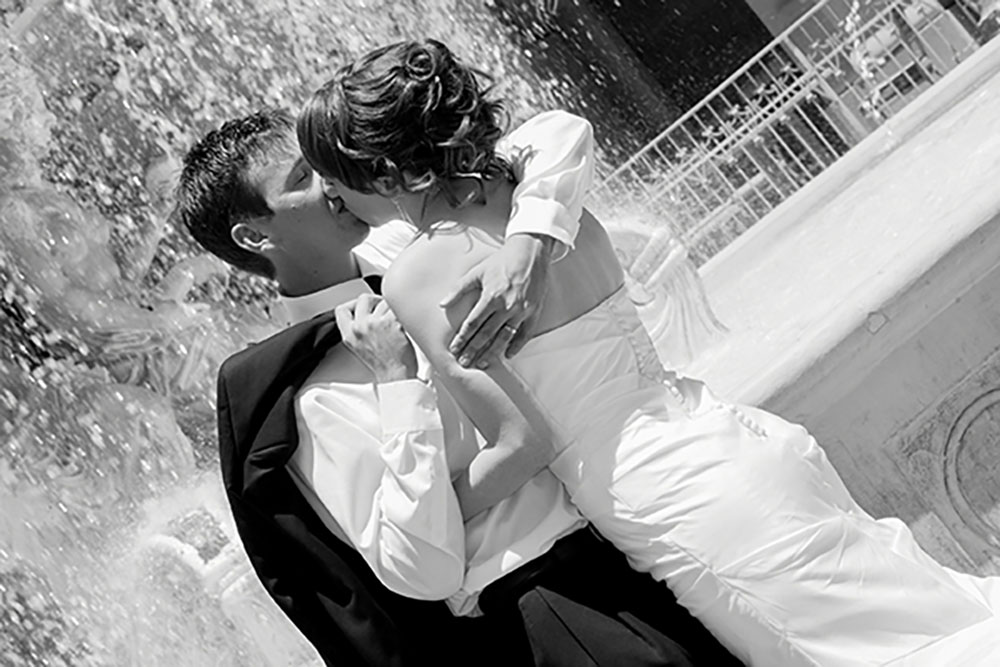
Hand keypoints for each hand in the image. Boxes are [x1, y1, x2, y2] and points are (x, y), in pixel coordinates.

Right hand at [335, 294, 416, 381]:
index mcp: (350, 334)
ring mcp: (377, 324)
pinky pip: (400, 307)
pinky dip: (405, 313)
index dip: (353, 304)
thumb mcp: (360, 348)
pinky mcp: (394, 322)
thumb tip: (365, 314)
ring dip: (393, 309)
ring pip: (385, 301)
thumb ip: (358, 330)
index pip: (341, 310)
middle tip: (384, 309)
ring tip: (397, 321)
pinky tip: (406, 323)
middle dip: (376, 301)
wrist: (397, 376)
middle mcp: (361, 327)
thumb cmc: (383, 365)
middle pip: (365, 299)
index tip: (363, 306)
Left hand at [439, 233, 554, 368]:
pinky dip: (516, 346)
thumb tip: (442, 303)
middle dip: (473, 350)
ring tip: (482, 363)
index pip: (473, 324)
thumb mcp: (477, 272)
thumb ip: (459, 289)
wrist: (530, 252)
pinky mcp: (534, 311)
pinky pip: (525, 334)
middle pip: (486, 334)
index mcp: (491, 296)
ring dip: (492, 352)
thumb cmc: (502, 261)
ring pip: (504, 337)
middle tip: (464, 362)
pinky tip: (507, 355)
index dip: (462, 338)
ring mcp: (522, 311)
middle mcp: (507, 306)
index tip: (454, 349)